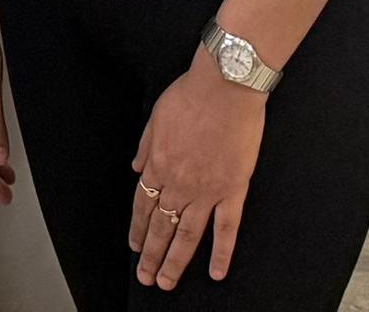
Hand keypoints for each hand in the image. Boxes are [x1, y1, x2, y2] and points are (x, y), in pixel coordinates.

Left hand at [129, 62, 267, 288]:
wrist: (225, 85)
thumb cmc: (192, 94)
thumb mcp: (155, 116)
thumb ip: (145, 147)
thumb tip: (136, 169)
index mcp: (158, 165)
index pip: (143, 205)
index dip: (137, 229)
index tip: (134, 247)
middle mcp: (179, 183)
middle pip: (161, 227)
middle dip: (150, 255)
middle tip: (145, 277)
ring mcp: (206, 190)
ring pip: (187, 235)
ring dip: (175, 261)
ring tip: (166, 283)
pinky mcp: (233, 189)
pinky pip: (227, 228)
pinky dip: (221, 253)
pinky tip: (215, 272)